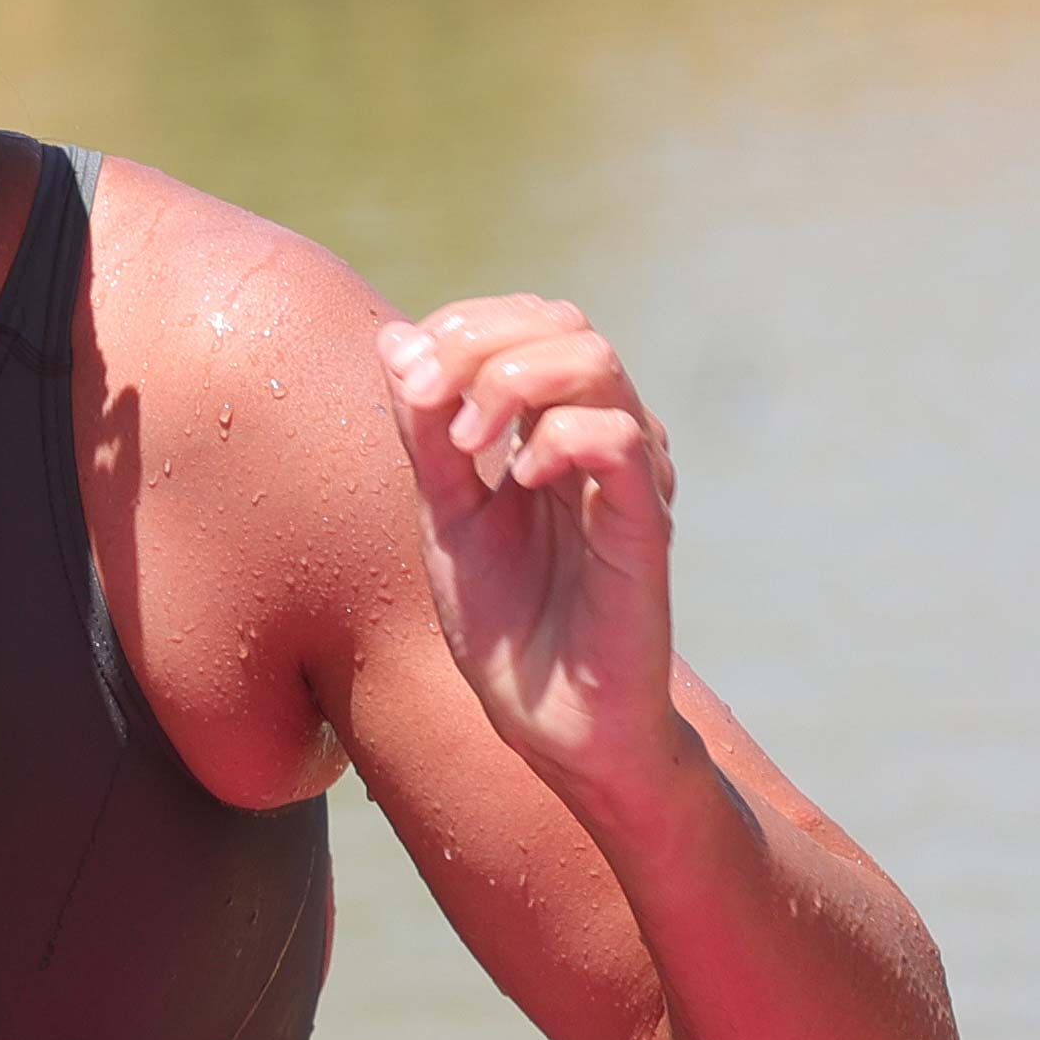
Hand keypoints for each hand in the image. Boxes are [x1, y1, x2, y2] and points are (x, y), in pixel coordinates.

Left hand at [377, 296, 686, 802]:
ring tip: (468, 445)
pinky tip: (520, 480)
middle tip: (427, 407)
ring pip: (596, 359)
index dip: (462, 326)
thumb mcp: (443, 512)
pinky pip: (622, 439)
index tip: (407, 382)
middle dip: (477, 343)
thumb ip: (422, 430)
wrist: (549, 720)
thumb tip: (396, 340)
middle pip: (564, 322)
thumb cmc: (506, 620)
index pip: (530, 319)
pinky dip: (558, 436)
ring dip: (509, 382)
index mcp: (556, 427)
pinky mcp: (642, 526)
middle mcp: (602, 438)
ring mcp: (628, 477)